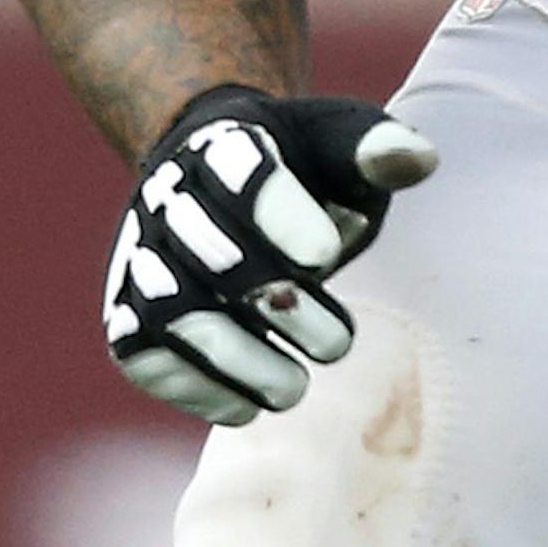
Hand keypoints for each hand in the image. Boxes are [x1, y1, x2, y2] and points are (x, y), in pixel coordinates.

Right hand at [101, 85, 436, 425]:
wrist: (218, 184)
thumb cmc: (301, 169)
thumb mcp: (342, 143)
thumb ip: (376, 149)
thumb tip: (418, 160)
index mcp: (228, 145)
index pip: (247, 175)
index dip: (283, 218)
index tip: (324, 255)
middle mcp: (170, 198)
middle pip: (215, 256)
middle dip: (278, 304)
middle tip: (338, 344)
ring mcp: (142, 259)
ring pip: (173, 314)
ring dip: (236, 361)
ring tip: (294, 388)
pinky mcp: (129, 318)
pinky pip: (149, 359)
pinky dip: (195, 388)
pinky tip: (248, 403)